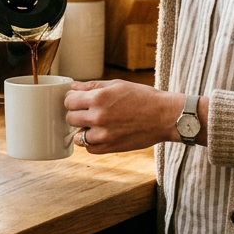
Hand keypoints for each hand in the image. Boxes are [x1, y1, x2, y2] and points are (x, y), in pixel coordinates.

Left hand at [63, 80, 183, 153]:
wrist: (165, 116)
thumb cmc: (143, 97)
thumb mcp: (118, 85)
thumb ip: (92, 86)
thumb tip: (73, 87)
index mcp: (99, 97)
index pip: (69, 102)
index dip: (72, 100)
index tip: (78, 101)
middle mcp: (99, 116)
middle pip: (70, 118)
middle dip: (76, 114)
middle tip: (86, 112)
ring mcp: (104, 134)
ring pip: (78, 137)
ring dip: (83, 130)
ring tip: (94, 125)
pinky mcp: (111, 147)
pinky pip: (90, 149)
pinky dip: (92, 143)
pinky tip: (100, 135)